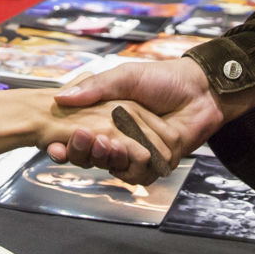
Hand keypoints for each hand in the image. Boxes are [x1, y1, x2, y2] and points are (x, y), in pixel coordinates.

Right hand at [51, 58, 223, 181]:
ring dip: (108, 158)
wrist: (202, 90)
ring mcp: (139, 151)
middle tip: (79, 139)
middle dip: (82, 152)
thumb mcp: (125, 77)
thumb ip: (95, 88)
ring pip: (113, 168)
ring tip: (106, 143)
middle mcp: (121, 136)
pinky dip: (135, 166)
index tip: (52, 145)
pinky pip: (138, 176)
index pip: (80, 138)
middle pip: (92, 157)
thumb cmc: (164, 79)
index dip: (65, 145)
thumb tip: (61, 97)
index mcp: (109, 117)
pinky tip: (135, 151)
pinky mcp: (157, 163)